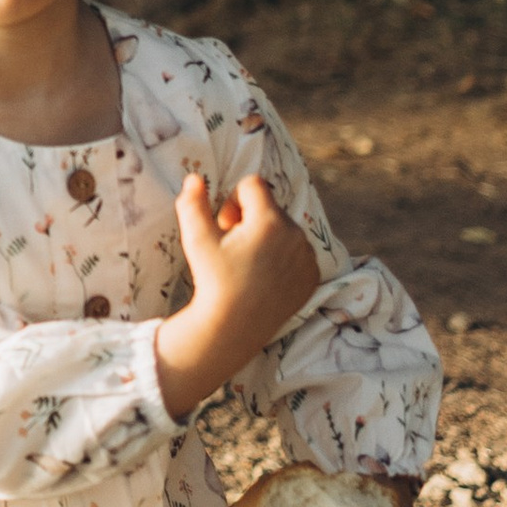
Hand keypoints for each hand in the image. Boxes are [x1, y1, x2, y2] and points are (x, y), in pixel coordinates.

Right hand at [151, 171, 323, 419]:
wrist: (235, 328)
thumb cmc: (213, 281)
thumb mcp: (197, 241)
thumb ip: (192, 204)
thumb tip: (195, 178)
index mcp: (269, 221)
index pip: (253, 185)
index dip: (233, 201)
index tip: (224, 226)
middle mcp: (296, 234)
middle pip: (269, 207)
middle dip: (249, 220)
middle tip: (233, 249)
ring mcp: (307, 256)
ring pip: (284, 229)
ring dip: (266, 238)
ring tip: (248, 266)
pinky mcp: (313, 274)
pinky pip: (297, 252)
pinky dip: (282, 258)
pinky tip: (265, 278)